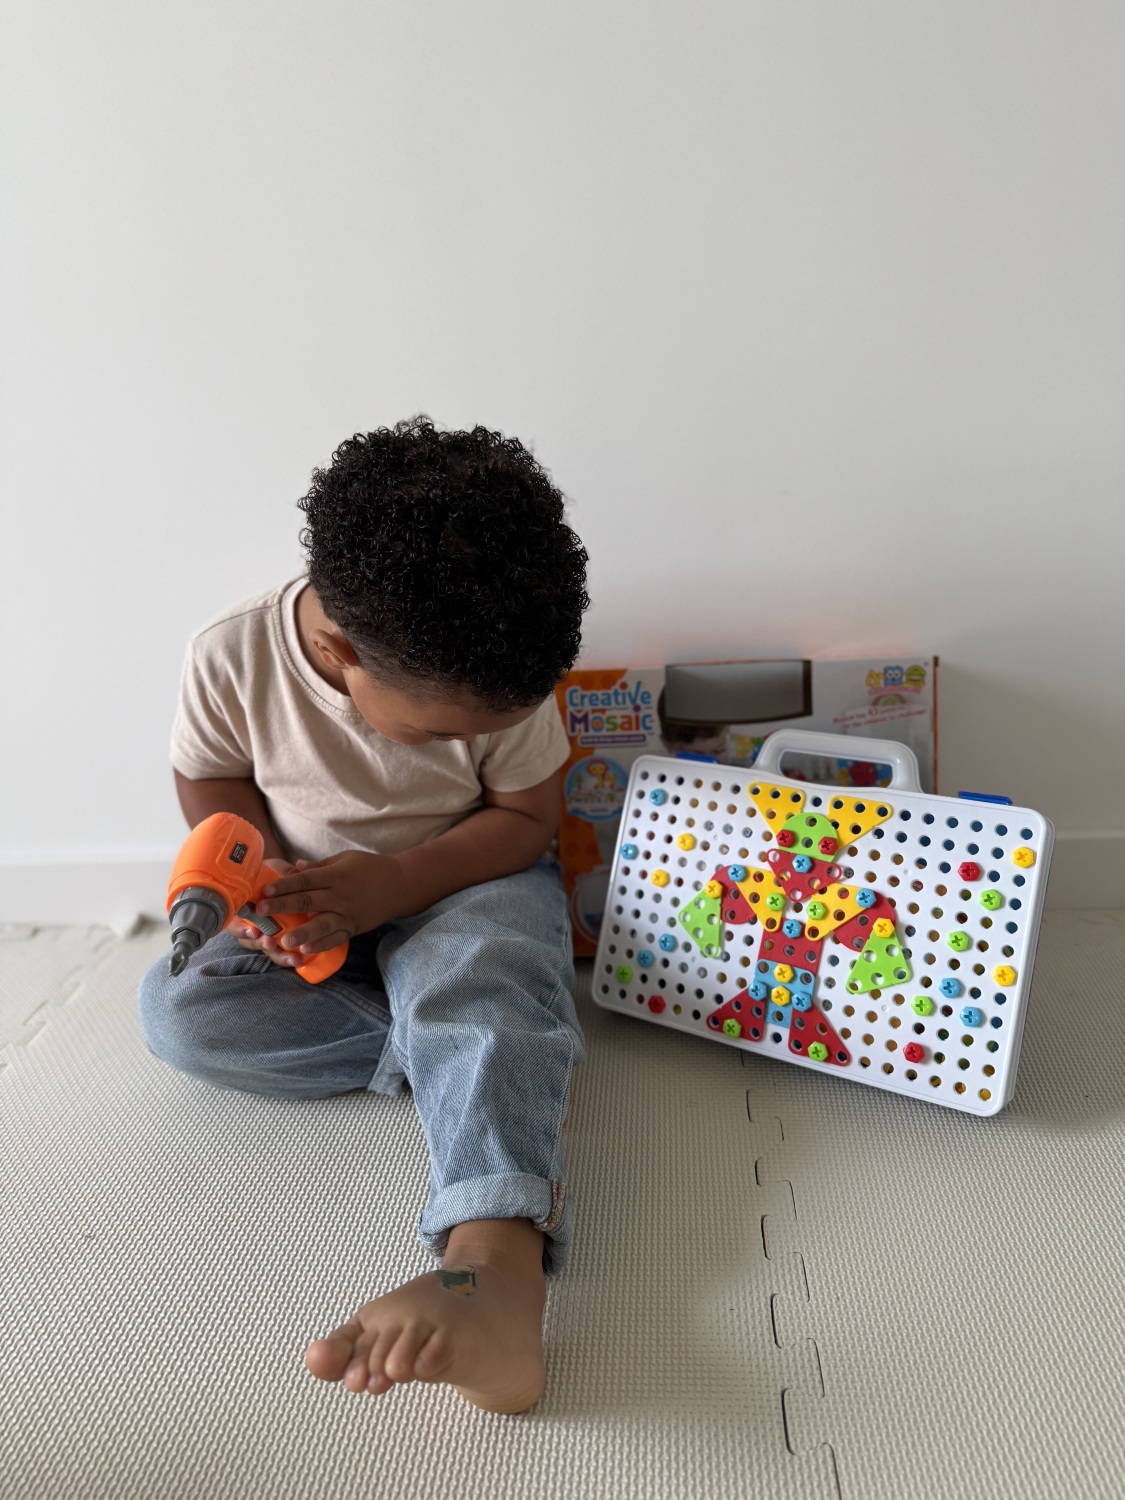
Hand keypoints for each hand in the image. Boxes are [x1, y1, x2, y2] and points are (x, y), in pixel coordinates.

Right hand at [234, 860, 302, 966]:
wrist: (281, 879)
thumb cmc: (272, 874)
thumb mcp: (275, 869)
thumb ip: (282, 873)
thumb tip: (295, 872)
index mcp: (243, 909)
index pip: (236, 923)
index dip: (242, 929)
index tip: (252, 931)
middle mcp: (251, 925)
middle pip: (251, 941)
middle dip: (261, 944)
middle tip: (270, 943)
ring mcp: (266, 934)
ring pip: (268, 949)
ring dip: (278, 955)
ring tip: (292, 958)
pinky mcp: (281, 940)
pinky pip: (282, 953)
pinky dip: (288, 957)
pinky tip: (298, 959)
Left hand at [256, 850, 405, 954]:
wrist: (399, 885)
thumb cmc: (370, 868)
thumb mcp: (344, 859)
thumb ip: (318, 866)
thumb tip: (294, 867)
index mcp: (335, 875)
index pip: (305, 880)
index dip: (284, 885)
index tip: (265, 890)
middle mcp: (340, 895)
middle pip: (307, 901)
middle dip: (283, 906)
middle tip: (261, 912)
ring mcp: (347, 914)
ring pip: (322, 924)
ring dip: (302, 933)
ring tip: (284, 940)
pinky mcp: (354, 927)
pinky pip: (336, 938)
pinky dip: (322, 945)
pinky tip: (306, 951)